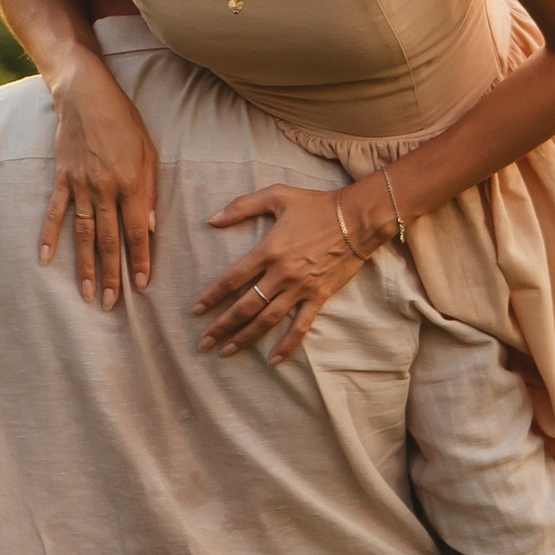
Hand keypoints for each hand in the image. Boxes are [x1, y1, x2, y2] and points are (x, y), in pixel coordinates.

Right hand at [40, 56, 158, 306]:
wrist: (86, 94)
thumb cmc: (124, 120)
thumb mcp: (149, 151)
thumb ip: (150, 190)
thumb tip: (150, 227)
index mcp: (132, 183)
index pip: (137, 231)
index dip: (140, 260)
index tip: (141, 286)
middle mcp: (106, 189)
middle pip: (110, 240)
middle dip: (112, 275)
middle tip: (111, 303)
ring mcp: (81, 185)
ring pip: (84, 234)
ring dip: (85, 266)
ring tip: (86, 293)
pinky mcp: (62, 178)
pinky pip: (55, 212)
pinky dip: (50, 236)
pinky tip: (45, 259)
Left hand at [196, 186, 375, 363]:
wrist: (358, 219)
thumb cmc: (316, 205)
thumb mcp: (277, 195)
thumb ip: (242, 206)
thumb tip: (212, 219)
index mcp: (268, 250)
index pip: (233, 279)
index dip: (212, 296)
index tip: (196, 310)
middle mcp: (281, 274)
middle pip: (245, 306)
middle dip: (222, 325)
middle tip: (204, 342)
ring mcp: (301, 288)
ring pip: (267, 320)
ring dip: (245, 337)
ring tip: (226, 351)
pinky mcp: (319, 297)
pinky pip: (301, 326)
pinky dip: (287, 345)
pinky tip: (274, 360)